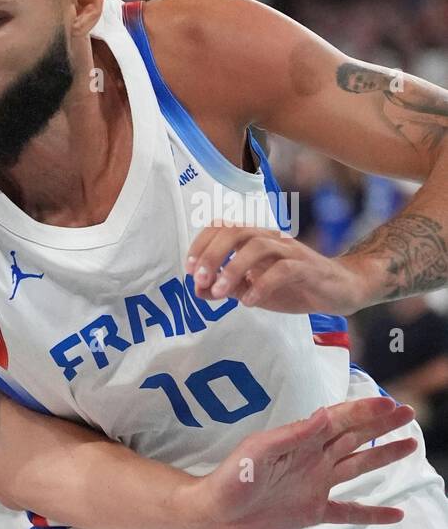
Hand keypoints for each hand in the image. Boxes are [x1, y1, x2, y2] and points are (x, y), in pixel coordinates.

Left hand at [187, 223, 375, 313]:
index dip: (202, 244)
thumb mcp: (251, 288)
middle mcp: (271, 239)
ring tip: (220, 292)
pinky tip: (249, 302)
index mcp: (254, 239)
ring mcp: (291, 252)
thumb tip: (196, 289)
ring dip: (233, 269)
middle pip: (237, 231)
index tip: (189, 268)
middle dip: (212, 254)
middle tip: (199, 279)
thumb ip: (225, 287)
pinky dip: (261, 285)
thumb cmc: (291, 285)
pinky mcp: (308, 268)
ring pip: (258, 246)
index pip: (223, 227)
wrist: (339, 290)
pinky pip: (283, 270)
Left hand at [190, 396, 416, 528]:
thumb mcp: (258, 452)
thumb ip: (293, 434)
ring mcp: (314, 485)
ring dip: (383, 457)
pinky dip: (371, 512)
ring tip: (410, 445)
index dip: (364, 411)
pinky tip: (395, 514)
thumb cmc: (230, 479)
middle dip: (380, 425)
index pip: (338, 421)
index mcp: (299, 442)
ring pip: (357, 468)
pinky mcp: (312, 511)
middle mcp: (312, 460)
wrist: (213, 514)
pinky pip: (348, 511)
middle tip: (409, 413)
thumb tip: (324, 414)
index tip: (390, 404)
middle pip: (353, 438)